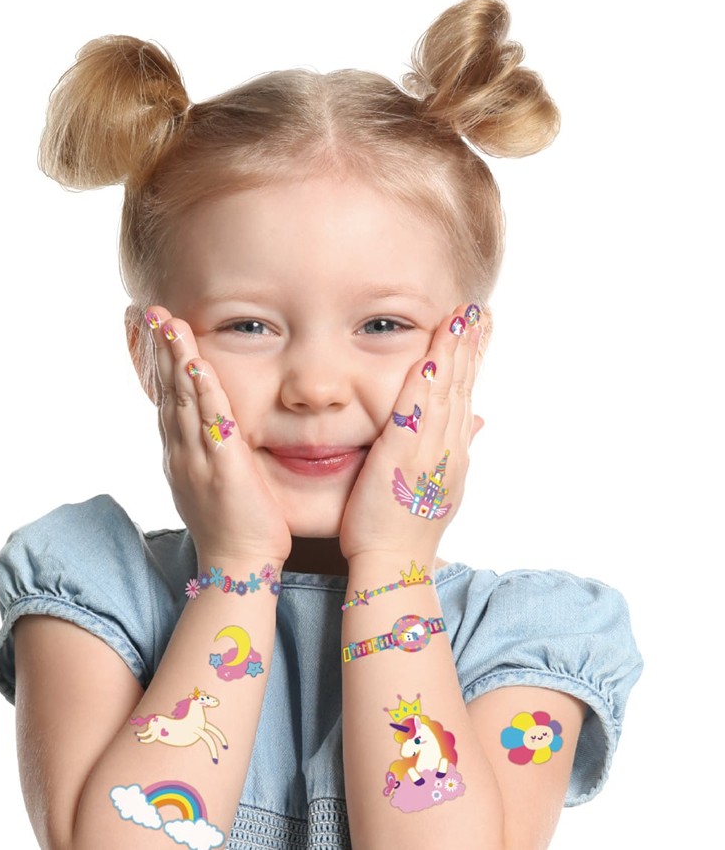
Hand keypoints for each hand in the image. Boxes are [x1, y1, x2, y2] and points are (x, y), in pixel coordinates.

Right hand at [146, 307, 292, 565]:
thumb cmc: (232, 523)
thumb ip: (206, 450)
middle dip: (157, 348)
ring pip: (182, 399)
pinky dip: (202, 391)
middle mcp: (181, 451)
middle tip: (149, 310)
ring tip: (166, 321)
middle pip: (166, 391)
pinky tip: (196, 364)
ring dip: (173, 358)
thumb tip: (208, 427)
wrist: (237, 564)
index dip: (157, 363)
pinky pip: (211, 422)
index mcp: (180, 452)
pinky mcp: (222, 468)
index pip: (165, 398)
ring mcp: (198, 458)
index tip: (151, 329)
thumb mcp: (209, 481)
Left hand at [338, 304, 482, 563]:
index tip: (479, 331)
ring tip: (464, 318)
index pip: (465, 397)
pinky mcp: (404, 457)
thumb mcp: (435, 486)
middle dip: (473, 347)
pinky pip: (418, 412)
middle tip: (482, 312)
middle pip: (463, 388)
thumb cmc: (403, 528)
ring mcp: (430, 452)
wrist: (393, 562)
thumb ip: (450, 451)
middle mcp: (449, 448)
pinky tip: (431, 355)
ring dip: (456, 353)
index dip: (473, 362)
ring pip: (447, 393)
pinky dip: (427, 382)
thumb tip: (473, 424)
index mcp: (453, 454)